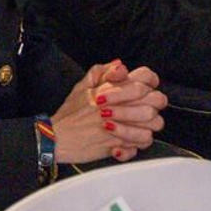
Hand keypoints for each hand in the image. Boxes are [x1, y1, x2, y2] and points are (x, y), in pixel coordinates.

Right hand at [51, 61, 165, 164]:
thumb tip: (120, 65)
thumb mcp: (81, 86)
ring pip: (154, 124)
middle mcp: (118, 106)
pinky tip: (126, 141)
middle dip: (153, 104)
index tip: (145, 89)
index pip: (145, 78)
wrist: (55, 137)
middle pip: (155, 100)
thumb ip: (101, 71)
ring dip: (148, 124)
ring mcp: (120, 126)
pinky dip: (137, 143)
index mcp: (110, 89)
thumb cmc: (69, 114)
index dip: (150, 82)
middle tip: (143, 109)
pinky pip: (142, 144)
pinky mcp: (119, 145)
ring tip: (136, 127)